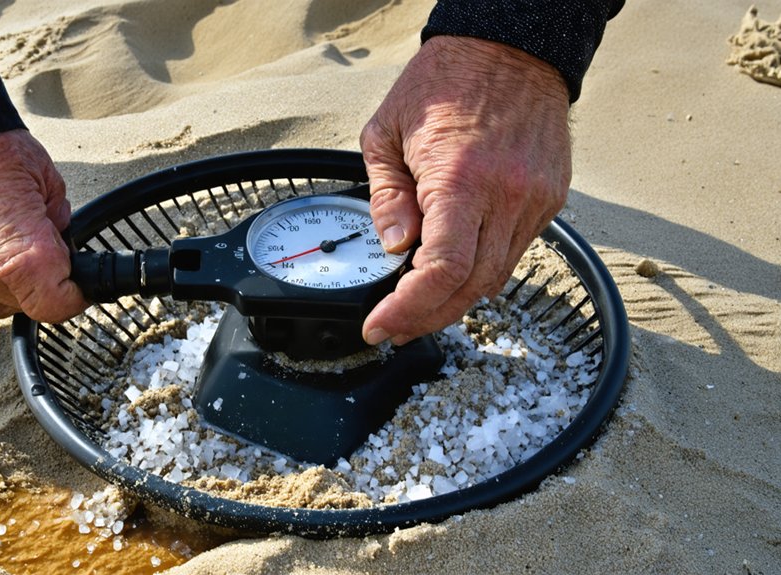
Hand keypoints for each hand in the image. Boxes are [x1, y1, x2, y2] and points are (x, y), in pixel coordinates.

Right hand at [0, 129, 86, 322]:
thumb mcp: (50, 184)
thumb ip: (61, 225)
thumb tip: (63, 245)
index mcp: (22, 254)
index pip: (58, 306)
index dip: (75, 296)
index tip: (80, 282)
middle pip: (36, 306)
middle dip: (50, 284)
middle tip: (50, 251)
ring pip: (11, 305)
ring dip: (24, 286)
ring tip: (21, 247)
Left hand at [360, 36, 571, 344]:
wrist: (509, 47)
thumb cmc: (445, 82)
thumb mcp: (386, 132)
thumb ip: (387, 197)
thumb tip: (394, 248)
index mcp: (461, 178)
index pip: (441, 270)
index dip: (409, 309)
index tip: (381, 325)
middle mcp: (506, 195)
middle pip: (471, 287)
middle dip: (427, 317)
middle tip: (393, 326)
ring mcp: (535, 200)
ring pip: (497, 277)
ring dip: (455, 301)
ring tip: (418, 307)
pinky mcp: (550, 200)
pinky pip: (514, 252)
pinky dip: (482, 272)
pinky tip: (455, 273)